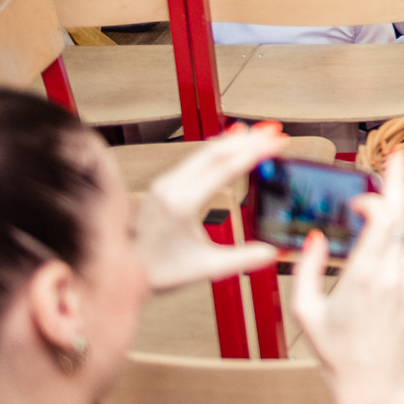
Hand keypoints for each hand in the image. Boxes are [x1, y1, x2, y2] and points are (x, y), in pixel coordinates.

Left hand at [136, 123, 287, 291]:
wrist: (125, 271)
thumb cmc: (160, 271)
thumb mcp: (206, 268)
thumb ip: (242, 259)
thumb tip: (273, 252)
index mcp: (182, 204)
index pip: (225, 168)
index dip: (255, 152)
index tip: (277, 142)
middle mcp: (170, 188)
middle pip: (216, 152)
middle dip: (249, 140)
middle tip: (275, 132)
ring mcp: (165, 183)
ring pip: (205, 152)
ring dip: (234, 141)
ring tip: (260, 134)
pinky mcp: (164, 184)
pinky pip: (195, 158)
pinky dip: (219, 149)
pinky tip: (232, 145)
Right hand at [293, 152, 403, 403]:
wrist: (373, 385)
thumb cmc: (335, 351)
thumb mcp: (305, 311)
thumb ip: (307, 269)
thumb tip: (317, 238)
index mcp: (365, 274)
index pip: (382, 217)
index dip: (374, 198)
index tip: (360, 198)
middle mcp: (395, 275)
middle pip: (400, 220)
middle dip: (398, 186)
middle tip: (399, 155)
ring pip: (402, 248)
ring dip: (385, 247)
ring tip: (364, 283)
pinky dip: (395, 272)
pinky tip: (379, 301)